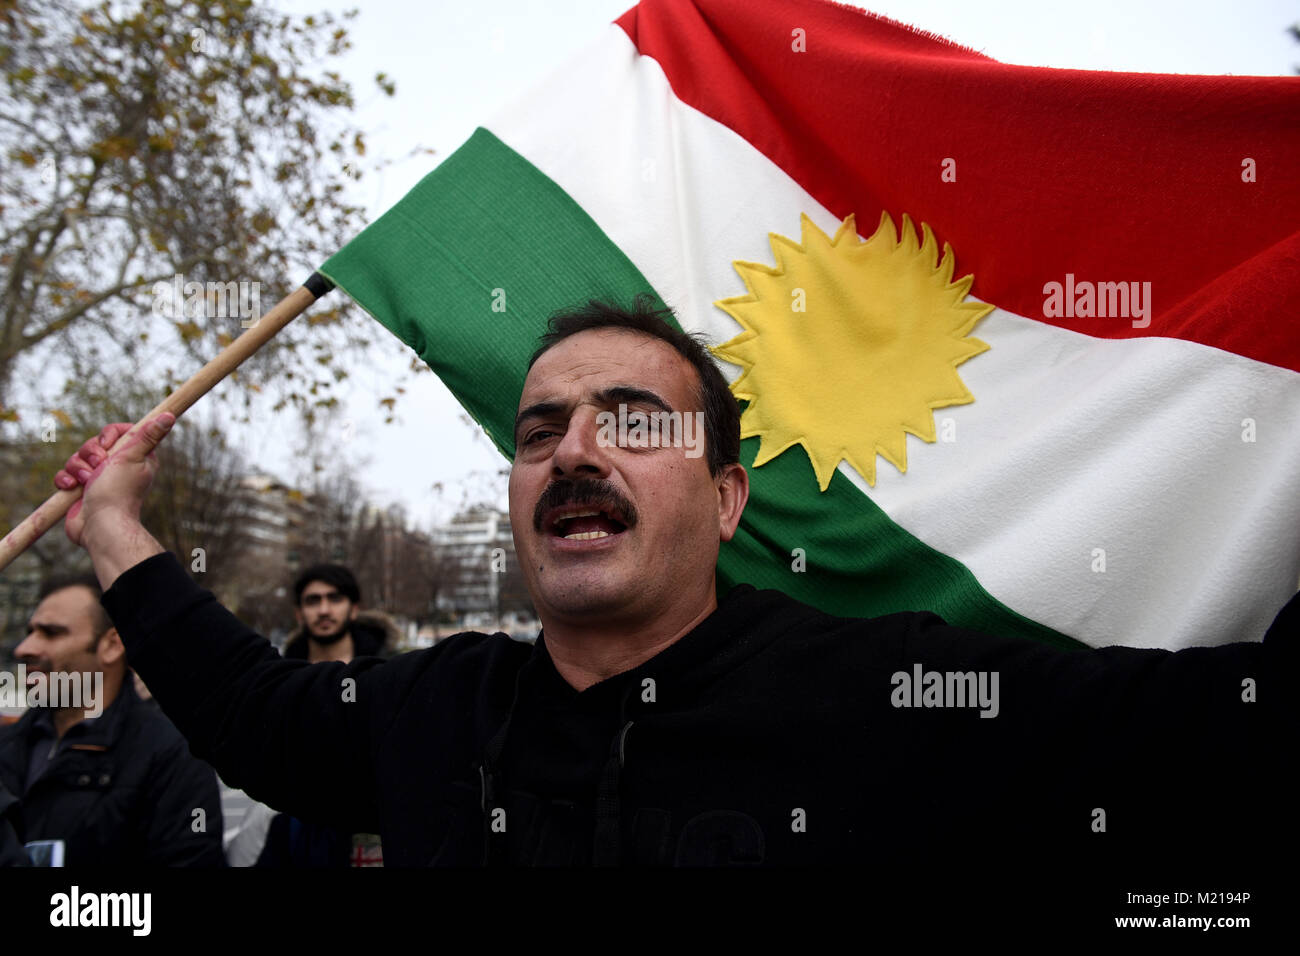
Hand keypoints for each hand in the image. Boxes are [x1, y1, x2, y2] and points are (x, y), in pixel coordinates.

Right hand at [54, 414, 174, 547]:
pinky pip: (66, 474)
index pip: (119, 431)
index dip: (109, 434)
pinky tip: (71, 487)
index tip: (107, 443)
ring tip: (87, 481)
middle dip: (90, 453)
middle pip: (94, 443)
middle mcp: (118, 466)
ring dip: (78, 468)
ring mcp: (98, 478)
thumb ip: (148, 436)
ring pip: (77, 458)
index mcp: (136, 457)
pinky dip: (66, 480)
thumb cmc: (118, 492)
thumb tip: (169, 416)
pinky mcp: (81, 490)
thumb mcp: (133, 457)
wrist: (101, 526)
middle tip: (98, 467)